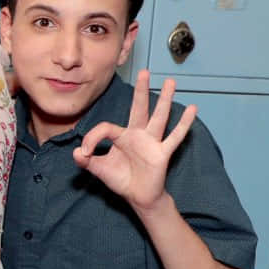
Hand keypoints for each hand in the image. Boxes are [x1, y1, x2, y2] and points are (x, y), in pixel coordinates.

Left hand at [72, 69, 197, 212]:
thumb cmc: (121, 179)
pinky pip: (174, 137)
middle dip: (141, 90)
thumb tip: (77, 152)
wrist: (138, 197)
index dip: (93, 138)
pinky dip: (183, 124)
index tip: (85, 153)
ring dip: (165, 100)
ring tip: (171, 82)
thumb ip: (86, 160)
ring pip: (159, 117)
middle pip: (139, 108)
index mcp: (122, 136)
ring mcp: (152, 142)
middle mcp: (138, 135)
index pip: (106, 128)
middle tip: (145, 71)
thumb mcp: (99, 169)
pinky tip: (192, 109)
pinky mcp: (162, 153)